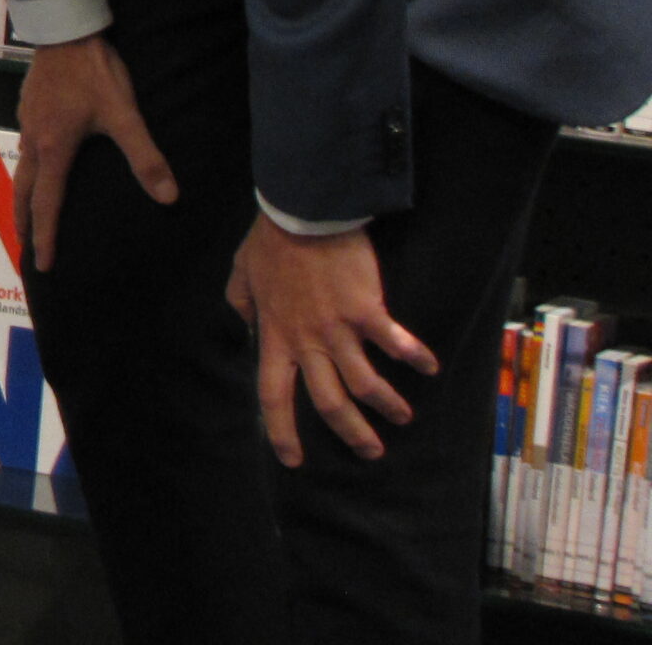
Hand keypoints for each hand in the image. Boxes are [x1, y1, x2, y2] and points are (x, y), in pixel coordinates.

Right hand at [13, 33, 177, 269]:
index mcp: (55, 149)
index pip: (48, 204)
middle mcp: (34, 140)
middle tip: (23, 247)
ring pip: (21, 168)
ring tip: (27, 211)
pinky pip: (24, 146)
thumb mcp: (124, 114)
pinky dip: (27, 167)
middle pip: (23, 191)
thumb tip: (169, 196)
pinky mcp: (27, 106)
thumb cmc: (94, 73)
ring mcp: (26, 122)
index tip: (42, 263)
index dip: (46, 237)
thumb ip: (145, 156)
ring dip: (23, 195)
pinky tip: (38, 162)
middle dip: (23, 222)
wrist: (65, 30)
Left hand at [228, 216, 434, 465]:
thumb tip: (243, 321)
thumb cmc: (271, 242)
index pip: (273, 394)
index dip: (280, 429)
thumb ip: (242, 301)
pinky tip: (430, 367)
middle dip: (350, 433)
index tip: (292, 459)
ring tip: (402, 417)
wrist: (301, 213)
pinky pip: (395, 343)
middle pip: (328, 402)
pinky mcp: (367, 310)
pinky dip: (414, 357)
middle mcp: (307, 341)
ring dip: (386, 405)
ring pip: (364, 383)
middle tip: (370, 452)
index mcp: (275, 336)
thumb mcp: (242, 272)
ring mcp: (338, 328)